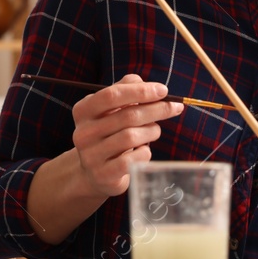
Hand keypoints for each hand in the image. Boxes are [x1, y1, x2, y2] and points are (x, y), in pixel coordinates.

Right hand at [70, 74, 183, 196]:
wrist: (94, 171)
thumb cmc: (108, 132)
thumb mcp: (111, 108)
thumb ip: (125, 89)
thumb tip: (148, 84)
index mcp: (83, 110)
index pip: (112, 95)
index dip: (140, 91)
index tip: (164, 90)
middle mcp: (83, 132)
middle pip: (127, 115)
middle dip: (157, 109)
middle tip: (174, 107)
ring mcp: (91, 155)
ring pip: (132, 137)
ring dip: (152, 130)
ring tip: (155, 130)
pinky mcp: (104, 174)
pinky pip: (134, 159)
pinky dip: (145, 152)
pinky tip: (143, 150)